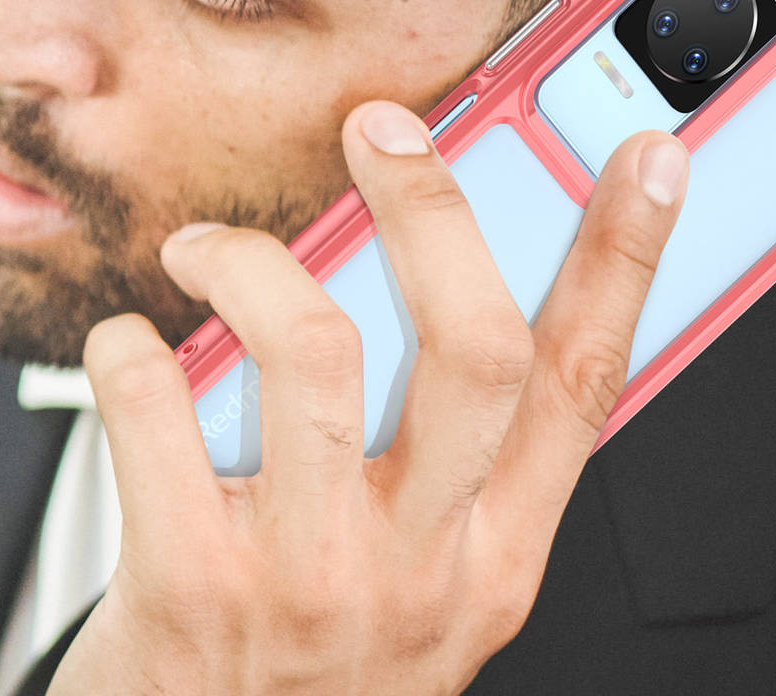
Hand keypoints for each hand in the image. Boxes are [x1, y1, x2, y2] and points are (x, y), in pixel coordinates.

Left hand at [48, 101, 687, 695]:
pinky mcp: (194, 590)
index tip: (644, 160)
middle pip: (474, 343)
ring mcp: (314, 578)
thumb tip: (427, 283)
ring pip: (317, 354)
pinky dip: (130, 351)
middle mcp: (426, 561)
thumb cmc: (321, 670)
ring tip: (210, 253)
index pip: (588, 377)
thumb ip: (445, 451)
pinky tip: (130, 346)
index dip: (628, 257)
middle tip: (384, 133)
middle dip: (433, 208)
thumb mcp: (430, 576)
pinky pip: (159, 418)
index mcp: (498, 546)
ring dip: (250, 265)